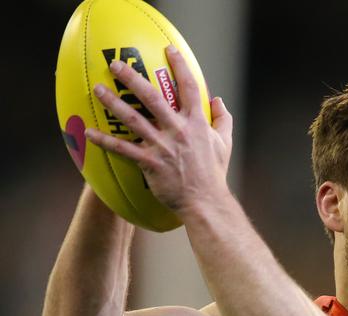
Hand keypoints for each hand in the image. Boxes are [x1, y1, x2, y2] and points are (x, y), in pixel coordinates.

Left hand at [85, 45, 232, 215]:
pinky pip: (123, 149)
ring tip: (97, 90)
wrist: (205, 201)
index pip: (189, 88)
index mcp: (197, 123)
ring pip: (133, 119)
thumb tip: (217, 100)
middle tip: (116, 64)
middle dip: (132, 78)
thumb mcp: (225, 143)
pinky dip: (105, 141)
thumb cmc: (214, 173)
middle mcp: (178, 130)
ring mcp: (163, 146)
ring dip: (113, 103)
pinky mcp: (150, 163)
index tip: (169, 50)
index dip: (180, 66)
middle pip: (152, 97)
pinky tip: (89, 133)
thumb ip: (223, 119)